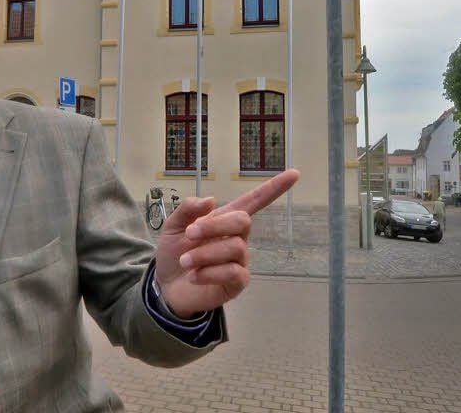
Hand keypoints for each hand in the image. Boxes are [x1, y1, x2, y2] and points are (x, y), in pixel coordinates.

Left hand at [153, 170, 299, 317]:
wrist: (165, 286)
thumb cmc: (173, 253)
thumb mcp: (172, 227)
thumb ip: (187, 210)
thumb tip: (212, 199)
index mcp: (223, 220)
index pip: (253, 201)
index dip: (273, 188)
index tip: (295, 173)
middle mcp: (236, 239)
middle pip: (243, 221)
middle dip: (214, 225)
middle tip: (190, 235)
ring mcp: (239, 261)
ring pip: (235, 248)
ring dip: (204, 253)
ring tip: (185, 261)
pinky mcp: (236, 283)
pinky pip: (233, 272)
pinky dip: (209, 272)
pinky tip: (194, 276)